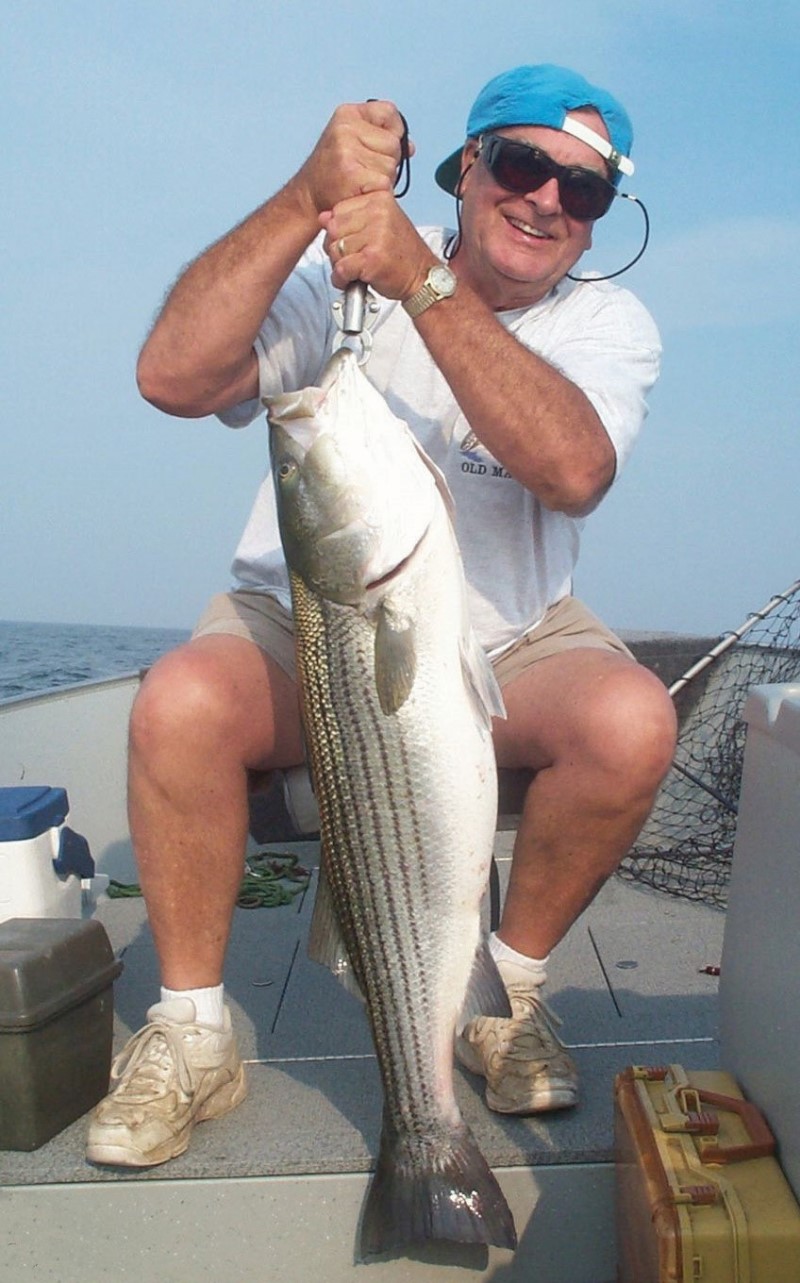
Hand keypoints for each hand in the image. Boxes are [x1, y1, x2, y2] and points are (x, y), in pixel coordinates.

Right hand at [293, 100, 410, 217]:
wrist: (308, 197)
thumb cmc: (335, 171)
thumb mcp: (354, 142)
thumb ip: (382, 137)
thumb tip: (410, 147)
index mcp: (347, 114)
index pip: (390, 113)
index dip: (393, 132)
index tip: (378, 147)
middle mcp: (345, 128)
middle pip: (394, 144)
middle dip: (387, 161)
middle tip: (364, 171)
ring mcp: (346, 150)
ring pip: (391, 166)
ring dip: (382, 179)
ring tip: (361, 182)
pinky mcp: (351, 173)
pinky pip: (384, 183)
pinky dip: (377, 193)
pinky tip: (360, 192)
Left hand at [320, 191, 436, 301]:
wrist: (423, 278)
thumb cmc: (401, 254)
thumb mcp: (379, 226)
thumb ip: (352, 218)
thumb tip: (323, 217)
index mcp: (379, 199)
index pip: (338, 210)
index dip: (339, 231)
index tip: (353, 242)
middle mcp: (378, 213)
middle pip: (333, 229)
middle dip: (337, 248)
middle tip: (353, 258)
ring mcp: (376, 235)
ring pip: (335, 250)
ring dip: (340, 265)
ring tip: (357, 269)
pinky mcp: (372, 259)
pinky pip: (341, 268)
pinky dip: (342, 279)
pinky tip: (353, 280)